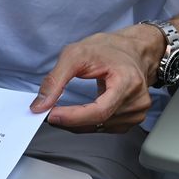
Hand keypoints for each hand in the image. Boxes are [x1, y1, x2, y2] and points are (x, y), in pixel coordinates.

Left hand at [32, 26, 162, 131]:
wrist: (132, 50)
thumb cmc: (109, 49)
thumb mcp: (76, 54)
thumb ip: (56, 80)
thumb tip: (41, 104)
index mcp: (128, 82)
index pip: (99, 110)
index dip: (73, 117)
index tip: (51, 115)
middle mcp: (137, 100)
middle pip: (97, 122)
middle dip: (69, 120)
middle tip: (49, 111)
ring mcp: (137, 112)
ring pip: (98, 128)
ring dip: (76, 123)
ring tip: (63, 110)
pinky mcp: (132, 119)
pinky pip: (104, 128)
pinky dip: (87, 123)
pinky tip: (80, 113)